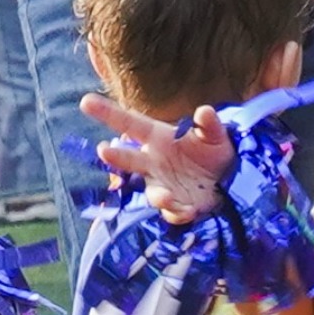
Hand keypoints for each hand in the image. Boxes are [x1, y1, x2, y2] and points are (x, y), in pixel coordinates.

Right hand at [85, 92, 242, 221]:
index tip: (85, 102)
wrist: (228, 178)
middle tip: (104, 150)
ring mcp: (162, 185)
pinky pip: (172, 212)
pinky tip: (190, 210)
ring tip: (167, 197)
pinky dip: (179, 213)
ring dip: (159, 196)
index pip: (129, 123)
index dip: (107, 113)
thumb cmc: (213, 150)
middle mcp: (152, 162)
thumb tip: (204, 111)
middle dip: (115, 155)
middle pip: (127, 159)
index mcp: (158, 138)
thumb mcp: (215, 135)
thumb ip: (209, 124)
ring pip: (153, 192)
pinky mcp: (176, 206)